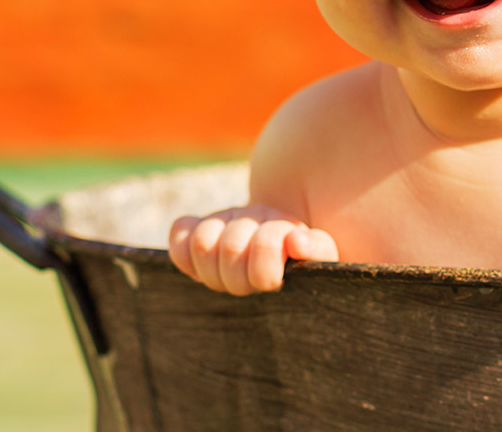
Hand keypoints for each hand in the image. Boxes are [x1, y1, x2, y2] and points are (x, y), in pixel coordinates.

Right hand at [168, 205, 337, 294]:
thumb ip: (318, 249)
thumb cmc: (304, 265)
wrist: (289, 253)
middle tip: (249, 285)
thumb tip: (296, 241)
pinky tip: (201, 268)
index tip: (276, 281)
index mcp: (283, 224)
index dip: (266, 273)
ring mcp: (226, 218)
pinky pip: (180, 231)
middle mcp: (253, 215)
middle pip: (229, 248)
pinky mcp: (200, 225)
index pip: (266, 243)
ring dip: (212, 271)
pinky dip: (184, 254)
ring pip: (202, 242)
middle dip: (238, 278)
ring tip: (227, 277)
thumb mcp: (321, 259)